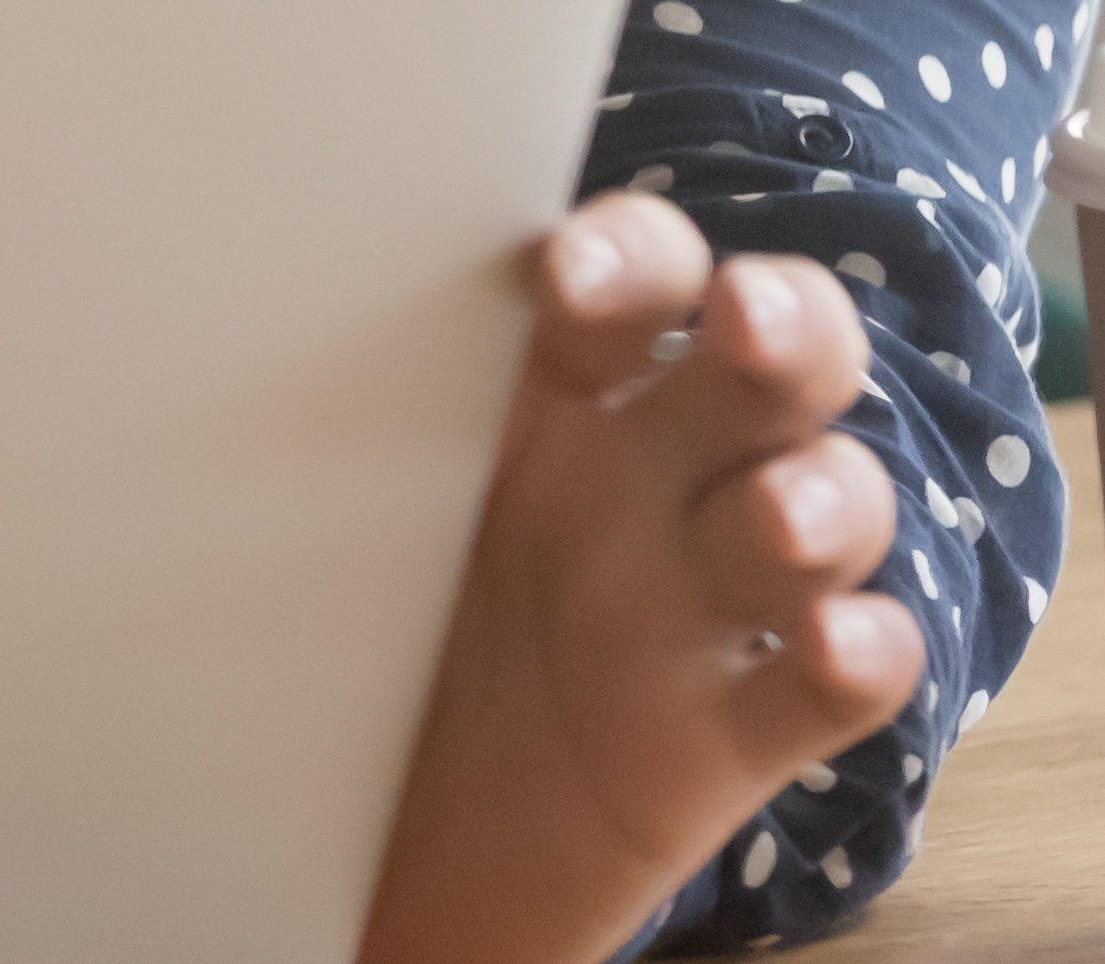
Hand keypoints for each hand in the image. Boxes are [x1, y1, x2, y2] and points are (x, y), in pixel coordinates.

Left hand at [361, 194, 926, 963]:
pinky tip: (836, 641)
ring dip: (826, 496)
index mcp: (549, 393)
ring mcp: (702, 601)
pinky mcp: (732, 735)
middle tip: (747, 318)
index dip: (627, 258)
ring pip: (828, 505)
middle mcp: (645, 476)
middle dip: (787, 324)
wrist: (365, 845)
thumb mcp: (327, 501)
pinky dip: (861, 654)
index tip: (570, 278)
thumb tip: (244, 291)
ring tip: (777, 512)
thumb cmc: (347, 631)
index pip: (628, 281)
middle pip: (771, 361)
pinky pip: (842, 683)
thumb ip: (343, 405)